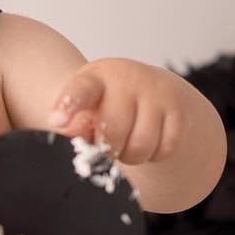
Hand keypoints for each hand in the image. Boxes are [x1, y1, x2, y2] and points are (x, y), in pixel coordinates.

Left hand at [45, 59, 184, 166]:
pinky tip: (145, 143)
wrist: (146, 86)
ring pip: (142, 144)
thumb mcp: (84, 104)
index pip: (81, 90)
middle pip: (114, 130)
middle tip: (105, 147)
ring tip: (123, 146)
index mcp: (96, 77)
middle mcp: (128, 79)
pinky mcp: (178, 110)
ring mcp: (156, 93)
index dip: (69, 105)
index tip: (56, 121)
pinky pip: (166, 148)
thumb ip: (73, 121)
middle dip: (107, 149)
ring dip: (130, 156)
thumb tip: (69, 134)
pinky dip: (154, 155)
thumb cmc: (106, 101)